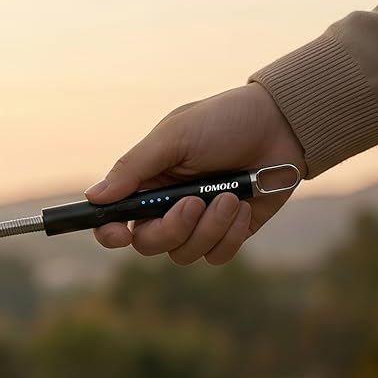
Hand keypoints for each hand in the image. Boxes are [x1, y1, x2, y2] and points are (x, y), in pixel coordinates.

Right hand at [86, 83, 306, 264]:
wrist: (282, 126)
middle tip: (195, 203)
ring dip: (209, 227)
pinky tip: (244, 206)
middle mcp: (167, 207)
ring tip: (232, 196)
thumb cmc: (224, 122)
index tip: (120, 234)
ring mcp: (199, 223)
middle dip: (172, 229)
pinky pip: (217, 255)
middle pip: (149, 244)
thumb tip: (94, 196)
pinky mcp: (229, 233)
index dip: (111, 232)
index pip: (114, 219)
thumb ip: (133, 167)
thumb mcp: (174, 137)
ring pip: (184, 253)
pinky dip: (231, 235)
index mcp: (147, 182)